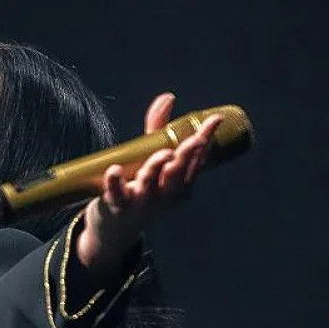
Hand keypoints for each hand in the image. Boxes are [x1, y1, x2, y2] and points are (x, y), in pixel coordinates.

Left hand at [76, 92, 222, 282]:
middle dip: (185, 156)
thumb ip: (158, 130)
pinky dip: (115, 183)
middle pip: (177, 173)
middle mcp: (164, 196)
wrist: (114, 230)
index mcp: (180, 186)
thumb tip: (168, 97)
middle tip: (192, 140)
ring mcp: (141, 202)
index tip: (214, 120)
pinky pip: (116, 195)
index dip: (205, 140)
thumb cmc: (138, 190)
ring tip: (162, 155)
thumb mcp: (151, 162)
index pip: (195, 160)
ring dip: (155, 168)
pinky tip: (114, 170)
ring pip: (150, 183)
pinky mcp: (116, 206)